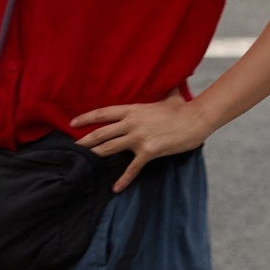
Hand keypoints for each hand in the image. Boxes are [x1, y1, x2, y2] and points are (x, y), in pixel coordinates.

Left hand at [68, 93, 207, 191]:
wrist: (196, 120)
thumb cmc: (183, 109)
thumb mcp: (170, 97)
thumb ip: (166, 91)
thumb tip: (174, 81)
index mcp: (133, 110)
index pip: (103, 113)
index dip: (86, 118)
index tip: (72, 123)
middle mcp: (131, 123)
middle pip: (101, 133)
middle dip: (85, 141)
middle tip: (73, 148)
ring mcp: (138, 138)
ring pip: (110, 148)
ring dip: (96, 156)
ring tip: (83, 164)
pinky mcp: (148, 152)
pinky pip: (132, 168)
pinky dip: (123, 180)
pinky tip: (115, 188)